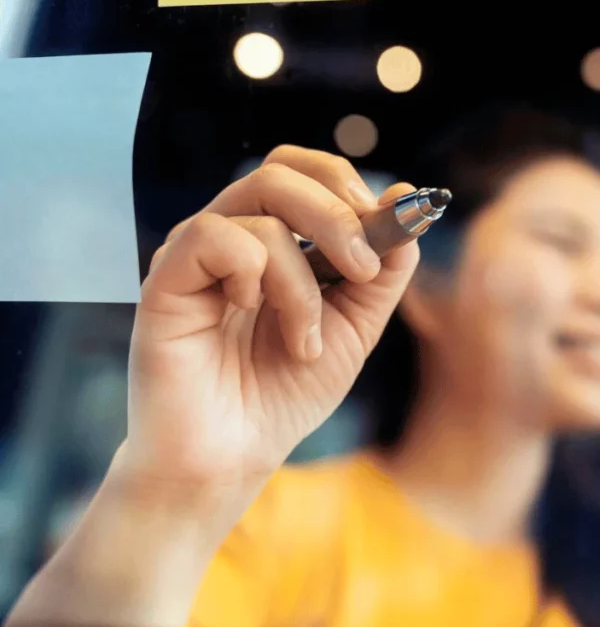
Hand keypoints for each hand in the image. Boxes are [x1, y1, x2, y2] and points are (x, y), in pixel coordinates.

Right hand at [122, 146, 418, 497]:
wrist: (234, 457)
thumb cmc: (287, 392)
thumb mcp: (357, 325)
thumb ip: (385, 267)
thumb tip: (406, 195)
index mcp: (276, 238)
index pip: (309, 171)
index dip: (353, 187)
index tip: (392, 226)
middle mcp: (234, 234)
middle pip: (284, 169)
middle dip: (340, 214)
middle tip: (363, 271)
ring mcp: (198, 253)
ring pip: (262, 204)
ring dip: (302, 280)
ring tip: (306, 340)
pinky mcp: (166, 278)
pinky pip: (215, 236)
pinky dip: (253, 275)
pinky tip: (246, 315)